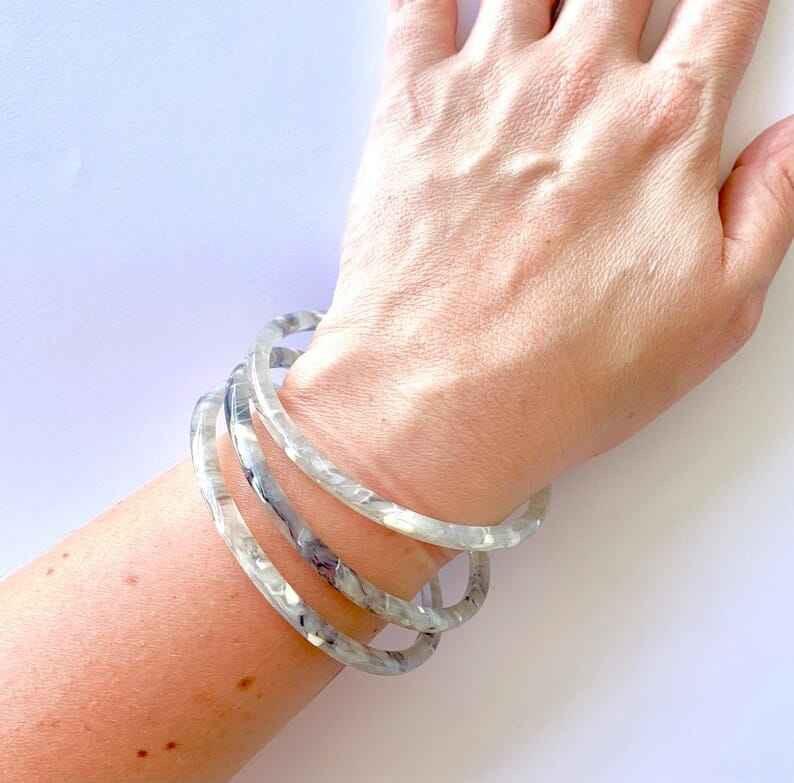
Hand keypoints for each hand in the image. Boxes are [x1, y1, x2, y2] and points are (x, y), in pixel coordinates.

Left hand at [282, 0, 793, 526]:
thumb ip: (766, 210)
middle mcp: (578, 87)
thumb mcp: (714, 314)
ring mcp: (488, 88)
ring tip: (557, 6)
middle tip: (632, 9)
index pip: (725, 2)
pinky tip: (458, 3)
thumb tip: (789, 142)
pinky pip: (419, 1)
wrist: (436, 401)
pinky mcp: (410, 109)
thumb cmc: (564, 375)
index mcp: (664, 128)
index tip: (726, 0)